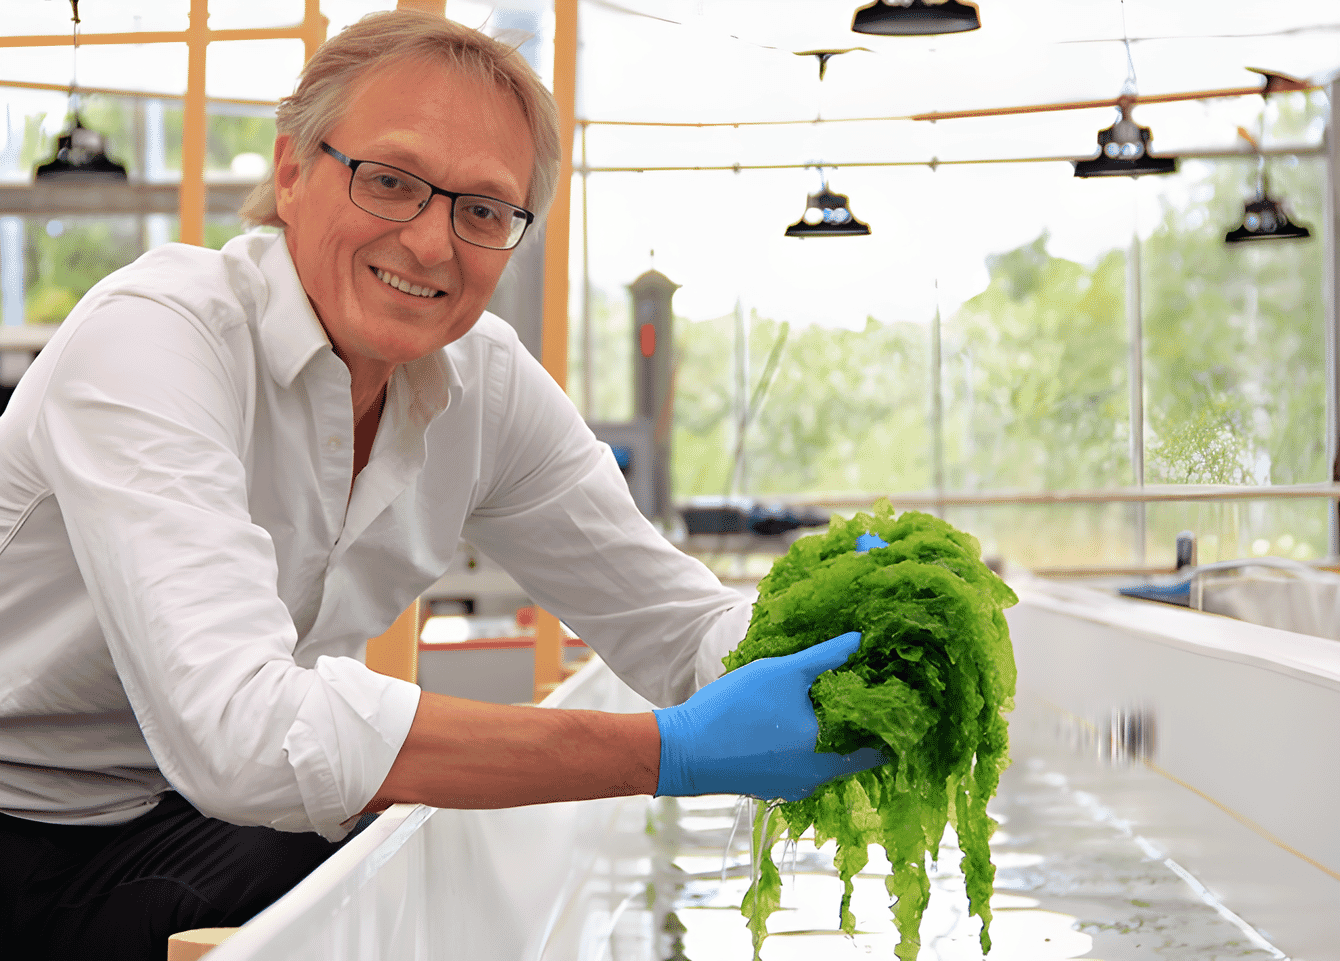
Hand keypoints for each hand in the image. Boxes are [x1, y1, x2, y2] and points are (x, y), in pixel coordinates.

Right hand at [653, 631, 884, 800]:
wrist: (681, 750)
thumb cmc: (735, 711)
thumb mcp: (782, 673)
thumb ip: (825, 657)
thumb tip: (858, 640)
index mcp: (827, 759)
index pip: (878, 749)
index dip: (888, 723)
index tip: (892, 700)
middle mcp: (814, 780)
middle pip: (851, 753)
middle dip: (857, 724)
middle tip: (863, 692)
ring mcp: (790, 786)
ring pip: (824, 758)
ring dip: (829, 733)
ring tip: (830, 699)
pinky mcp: (768, 783)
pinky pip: (801, 762)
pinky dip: (806, 743)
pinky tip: (796, 718)